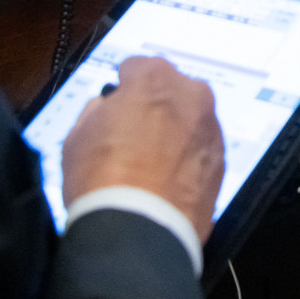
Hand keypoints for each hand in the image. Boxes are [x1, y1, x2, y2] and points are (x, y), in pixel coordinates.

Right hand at [62, 55, 224, 240]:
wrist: (138, 231)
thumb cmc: (103, 181)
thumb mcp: (78, 135)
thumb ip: (97, 110)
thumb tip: (105, 109)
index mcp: (154, 77)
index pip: (136, 67)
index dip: (122, 87)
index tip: (117, 101)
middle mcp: (190, 95)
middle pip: (171, 90)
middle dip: (155, 106)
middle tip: (134, 134)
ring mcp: (210, 129)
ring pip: (190, 120)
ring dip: (175, 132)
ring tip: (150, 162)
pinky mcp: (221, 162)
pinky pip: (201, 150)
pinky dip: (188, 158)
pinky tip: (166, 179)